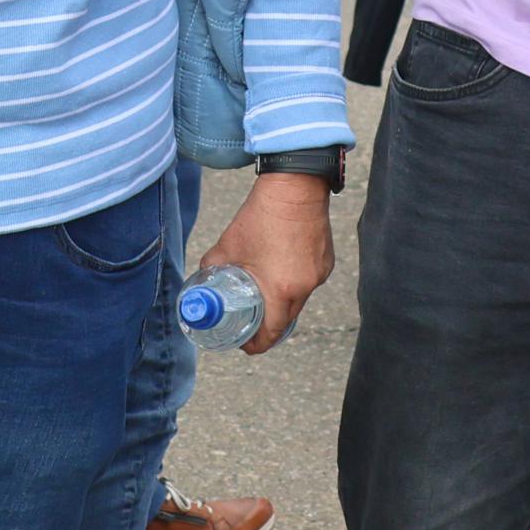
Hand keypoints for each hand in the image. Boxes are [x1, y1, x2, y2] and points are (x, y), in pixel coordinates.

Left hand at [196, 171, 333, 350]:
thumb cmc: (261, 215)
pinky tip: (280, 269)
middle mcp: (304, 287)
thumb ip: (212, 267)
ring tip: (263, 293)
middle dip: (268, 326)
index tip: (245, 343)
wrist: (295, 186)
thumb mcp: (227, 245)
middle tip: (250, 322)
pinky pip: (308, 282)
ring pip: (298, 300)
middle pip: (286, 320)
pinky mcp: (325, 261)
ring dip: (281, 302)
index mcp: (281, 290)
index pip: (271, 333)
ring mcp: (318, 274)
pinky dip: (293, 282)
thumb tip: (204, 280)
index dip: (256, 344)